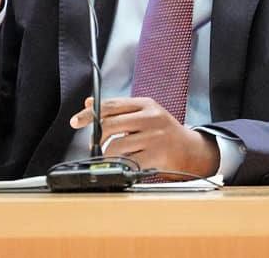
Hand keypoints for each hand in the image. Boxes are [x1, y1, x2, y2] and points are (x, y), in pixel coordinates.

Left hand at [69, 97, 219, 178]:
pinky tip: (121, 164)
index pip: (111, 105)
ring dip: (106, 154)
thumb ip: (119, 109)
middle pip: (110, 124)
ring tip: (110, 156)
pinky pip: (128, 161)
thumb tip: (89, 103)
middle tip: (94, 145)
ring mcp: (154, 137)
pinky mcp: (156, 155)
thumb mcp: (145, 113)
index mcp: (146, 104)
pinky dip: (119, 165)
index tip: (76, 121)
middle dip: (96, 137)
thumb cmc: (165, 131)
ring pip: (115, 146)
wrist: (192, 150)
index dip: (90, 113)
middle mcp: (150, 118)